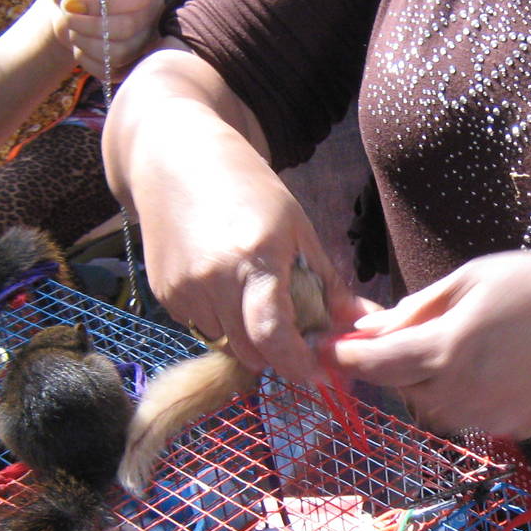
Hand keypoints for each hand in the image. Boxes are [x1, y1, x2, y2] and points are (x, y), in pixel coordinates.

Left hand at [45, 0, 160, 77]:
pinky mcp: (138, 60)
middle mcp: (155, 5)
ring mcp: (150, 35)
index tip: (70, 1)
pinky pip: (115, 71)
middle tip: (66, 14)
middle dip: (88, 25)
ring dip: (85, 43)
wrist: (73, 5)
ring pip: (122, 53)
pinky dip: (89, 61)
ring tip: (72, 27)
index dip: (104, 2)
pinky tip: (80, 45)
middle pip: (129, 27)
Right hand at [144, 169, 360, 382]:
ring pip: (227, 344)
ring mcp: (183, 290)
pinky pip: (203, 329)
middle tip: (294, 335)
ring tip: (256, 298)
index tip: (316, 371)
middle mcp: (213, 279)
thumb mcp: (298, 228)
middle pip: (251, 351)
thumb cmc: (248, 188)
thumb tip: (364, 323)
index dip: (297, 363)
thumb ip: (329, 283)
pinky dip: (222, 322)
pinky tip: (225, 287)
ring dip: (248, 339)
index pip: (273, 335)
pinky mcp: (165, 295)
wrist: (175, 159)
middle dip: (277, 354)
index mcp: (254, 258)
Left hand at [328, 250, 530, 438]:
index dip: (345, 357)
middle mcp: (463, 393)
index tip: (325, 349)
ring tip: (471, 342)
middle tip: (416, 332)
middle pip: (403, 387)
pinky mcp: (513, 429)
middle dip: (398, 363)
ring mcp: (489, 417)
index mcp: (448, 350)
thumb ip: (419, 309)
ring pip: (435, 406)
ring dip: (433, 380)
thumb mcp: (476, 279)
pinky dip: (470, 392)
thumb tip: (372, 329)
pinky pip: (471, 414)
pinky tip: (503, 363)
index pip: (376, 364)